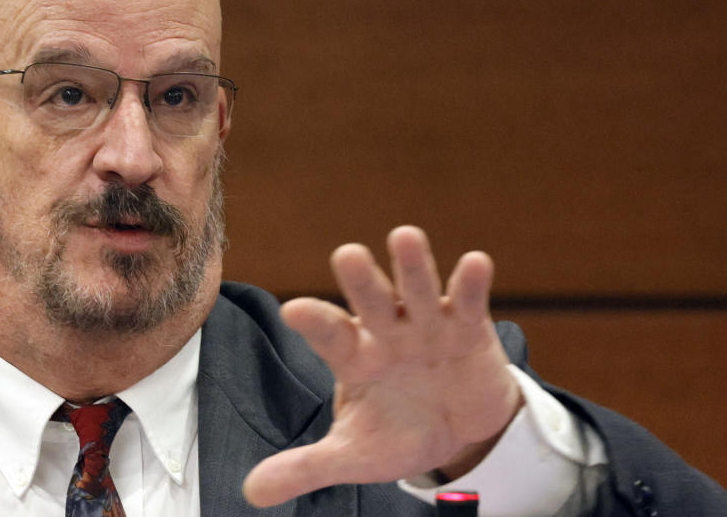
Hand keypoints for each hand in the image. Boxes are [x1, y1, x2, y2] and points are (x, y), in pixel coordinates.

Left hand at [242, 226, 521, 506]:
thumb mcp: (354, 453)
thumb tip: (250, 492)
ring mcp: (426, 324)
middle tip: (346, 254)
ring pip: (416, 290)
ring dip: (412, 266)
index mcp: (353, 357)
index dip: (313, 321)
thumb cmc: (398, 433)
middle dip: (360, 279)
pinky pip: (467, 302)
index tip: (292, 310)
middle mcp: (385, 332)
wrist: (457, 435)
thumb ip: (306, 467)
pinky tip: (475, 263)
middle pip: (370, 301)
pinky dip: (470, 284)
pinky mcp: (467, 328)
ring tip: (405, 236)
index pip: (328, 334)